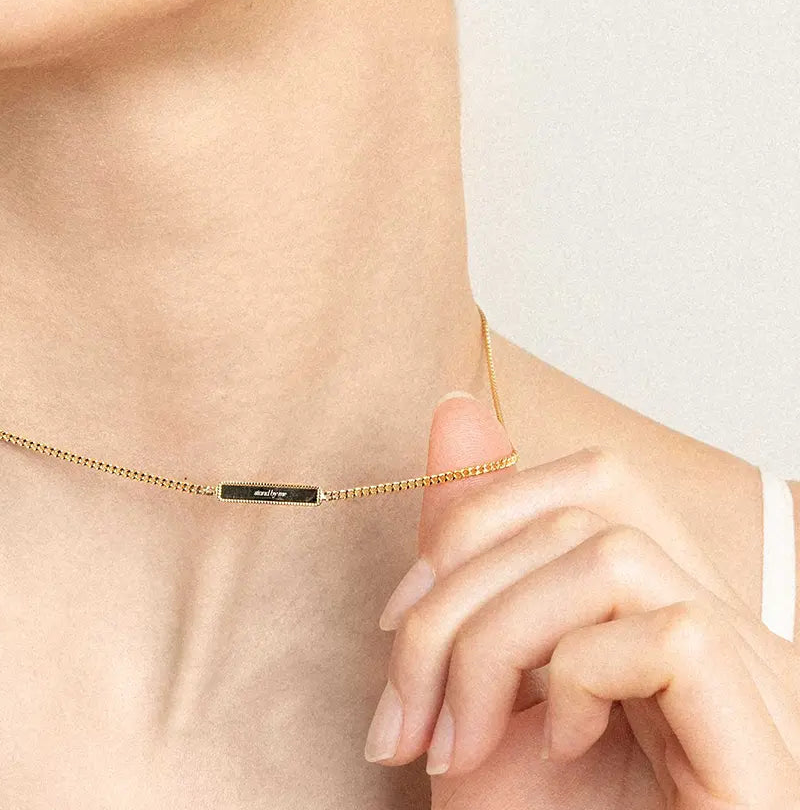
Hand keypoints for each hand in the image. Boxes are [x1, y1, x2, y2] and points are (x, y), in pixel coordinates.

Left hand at [363, 391, 799, 808]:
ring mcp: (753, 679)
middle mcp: (716, 625)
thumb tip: (455, 410)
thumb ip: (468, 556)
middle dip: (455, 591)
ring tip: (460, 739)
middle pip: (584, 504)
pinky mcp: (764, 733)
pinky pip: (667, 631)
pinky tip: (562, 748)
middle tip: (402, 706)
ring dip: (492, 639)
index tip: (395, 618)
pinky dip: (573, 677)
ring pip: (610, 552)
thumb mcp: (474, 686)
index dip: (477, 514)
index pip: (591, 478)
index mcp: (653, 608)